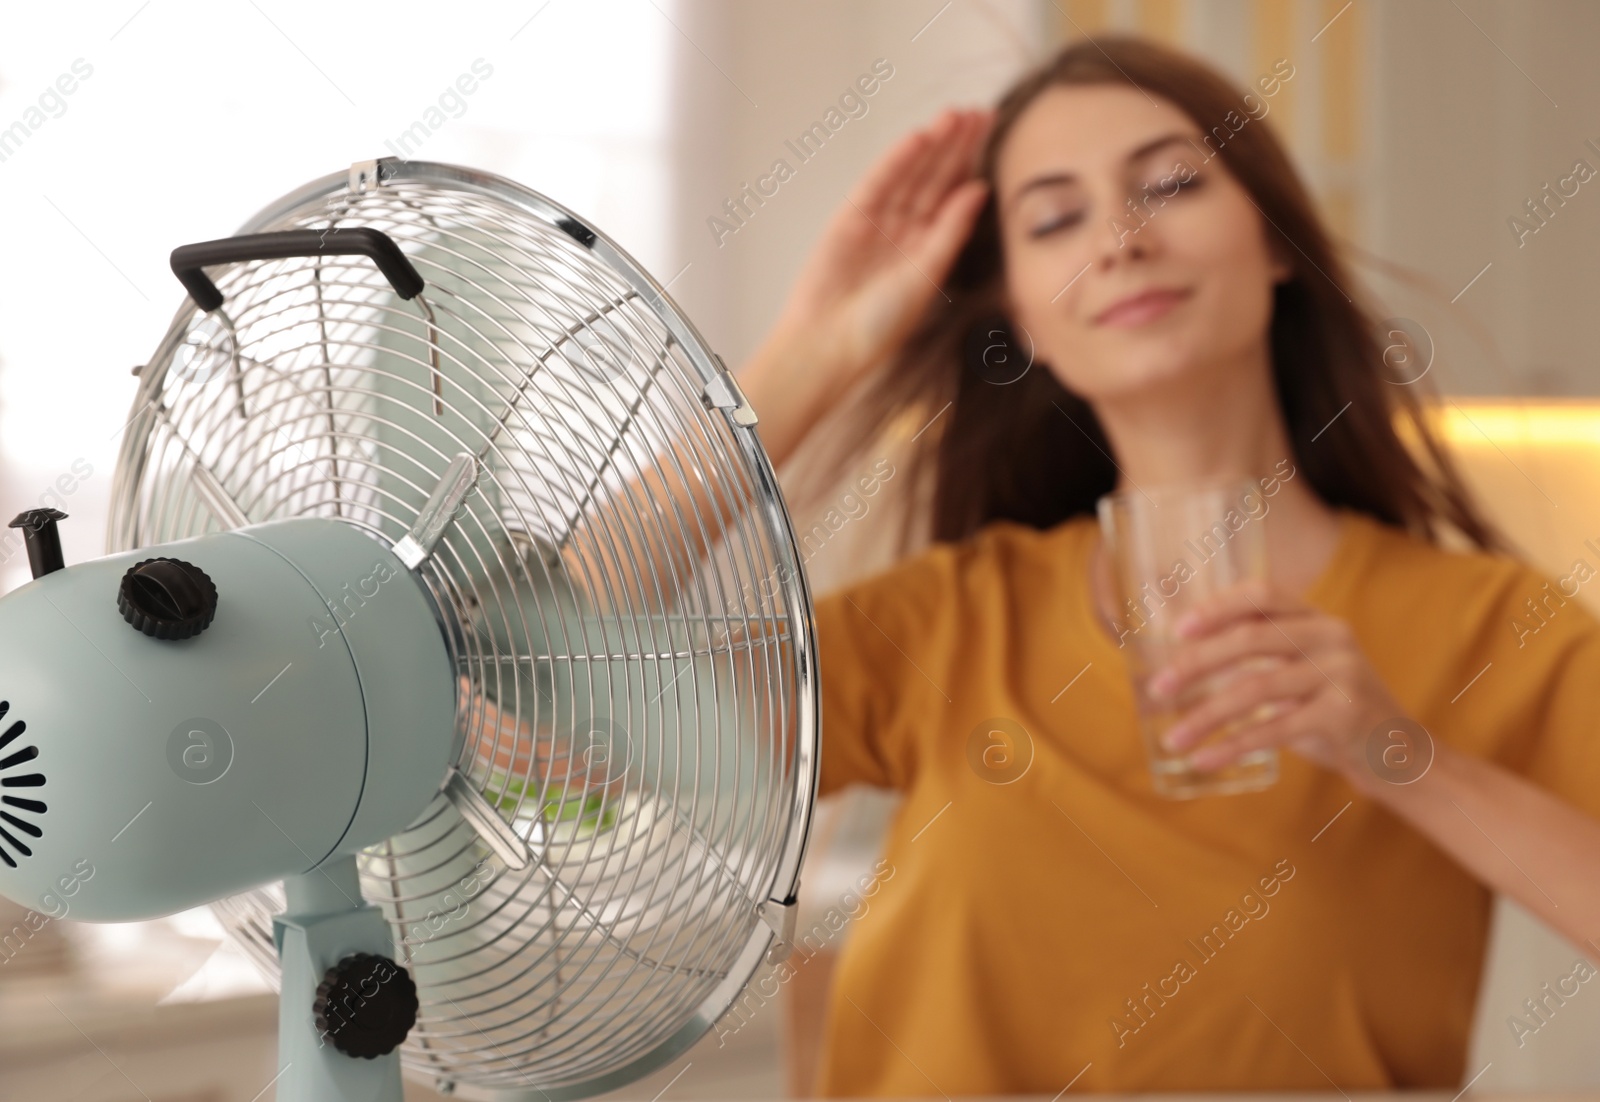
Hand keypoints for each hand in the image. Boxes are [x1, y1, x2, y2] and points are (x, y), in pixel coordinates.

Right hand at [741, 109, 991, 458]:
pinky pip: (877, 183)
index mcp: (928, 249)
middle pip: (934, 179)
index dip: (972, 164)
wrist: (828, 345)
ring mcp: (876, 223)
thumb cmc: (880, 325)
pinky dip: (895, 161)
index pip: (954, 196)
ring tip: (954, 116)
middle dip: (956, 146)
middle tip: (979, 112)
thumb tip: (979, 188)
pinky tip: (917, 139)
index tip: (994, 133)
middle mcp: (904, 232)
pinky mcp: (849, 219)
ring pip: (909, 176)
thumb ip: (952, 230)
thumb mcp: (928, 276)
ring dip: (930, 146)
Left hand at [1148, 577, 1407, 784]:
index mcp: (1318, 619)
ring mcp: (1340, 675)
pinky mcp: (1344, 715)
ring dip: (1206, 715)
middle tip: (1158, 688)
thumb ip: (1262, 657)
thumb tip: (1185, 659)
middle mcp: (1331, 638)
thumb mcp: (1303, 672)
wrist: (1401, 757)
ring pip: (1255, 689)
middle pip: (1248, 640)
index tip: (1179, 629)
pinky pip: (1274, 728)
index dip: (1218, 606)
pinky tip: (1204, 759)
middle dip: (1196, 664)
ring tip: (1173, 738)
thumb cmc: (1334, 712)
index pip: (1262, 595)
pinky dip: (1233, 746)